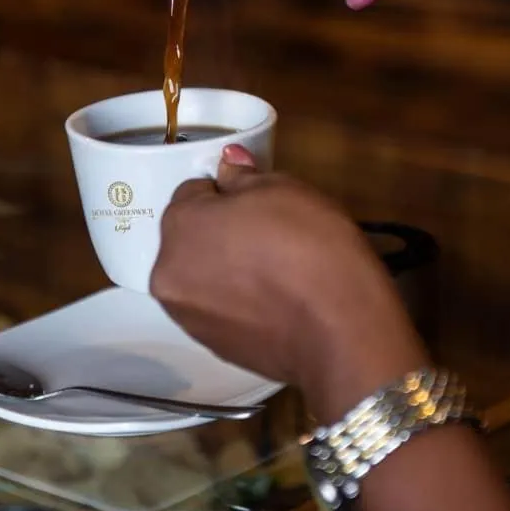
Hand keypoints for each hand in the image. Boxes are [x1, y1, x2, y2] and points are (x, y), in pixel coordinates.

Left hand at [151, 145, 426, 422]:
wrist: (342, 331)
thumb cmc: (308, 245)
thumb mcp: (282, 189)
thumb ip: (243, 175)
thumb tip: (228, 161)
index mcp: (178, 226)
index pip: (192, 191)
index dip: (227, 192)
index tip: (259, 203)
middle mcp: (167, 274)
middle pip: (190, 237)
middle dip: (218, 231)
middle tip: (267, 235)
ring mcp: (188, 317)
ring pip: (202, 274)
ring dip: (224, 267)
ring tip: (273, 271)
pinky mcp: (213, 349)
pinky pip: (219, 309)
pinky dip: (236, 301)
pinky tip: (274, 301)